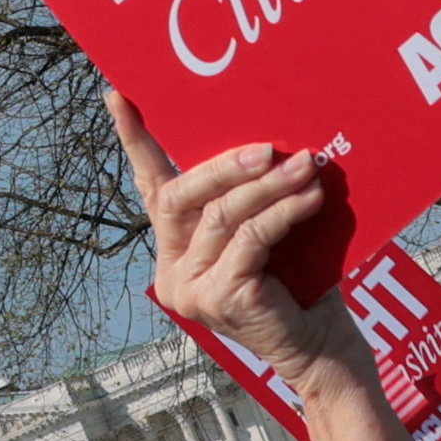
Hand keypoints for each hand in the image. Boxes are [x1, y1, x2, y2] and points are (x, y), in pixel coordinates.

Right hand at [115, 88, 361, 386]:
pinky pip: (250, 239)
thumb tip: (260, 141)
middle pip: (180, 197)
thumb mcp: (262, 231)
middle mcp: (172, 269)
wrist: (322, 344)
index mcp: (175, 247)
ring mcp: (190, 289)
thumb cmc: (297, 282)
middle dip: (224, 166)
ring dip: (267, 186)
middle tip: (266, 147)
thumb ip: (244, 199)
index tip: (118, 96)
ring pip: (221, 216)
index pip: (152, 188)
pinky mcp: (219, 298)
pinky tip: (308, 199)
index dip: (137, 142)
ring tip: (303, 166)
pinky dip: (282, 213)